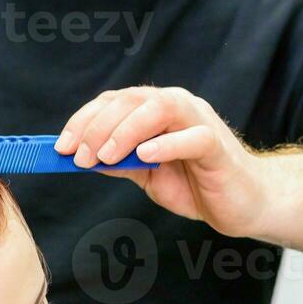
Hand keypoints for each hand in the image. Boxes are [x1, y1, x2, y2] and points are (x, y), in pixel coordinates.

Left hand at [54, 85, 266, 237]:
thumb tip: (80, 158)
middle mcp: (177, 107)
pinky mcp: (216, 146)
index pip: (114, 102)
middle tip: (79, 156)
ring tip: (106, 156)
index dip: (84, 120)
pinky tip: (145, 156)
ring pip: (159, 109)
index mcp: (156, 110)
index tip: (61, 146)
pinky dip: (167, 144)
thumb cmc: (195, 183)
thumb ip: (118, 162)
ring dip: (126, 130)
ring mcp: (198, 122)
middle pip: (131, 100)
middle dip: (98, 127)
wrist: (241, 203)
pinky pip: (192, 138)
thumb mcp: (146, 174)